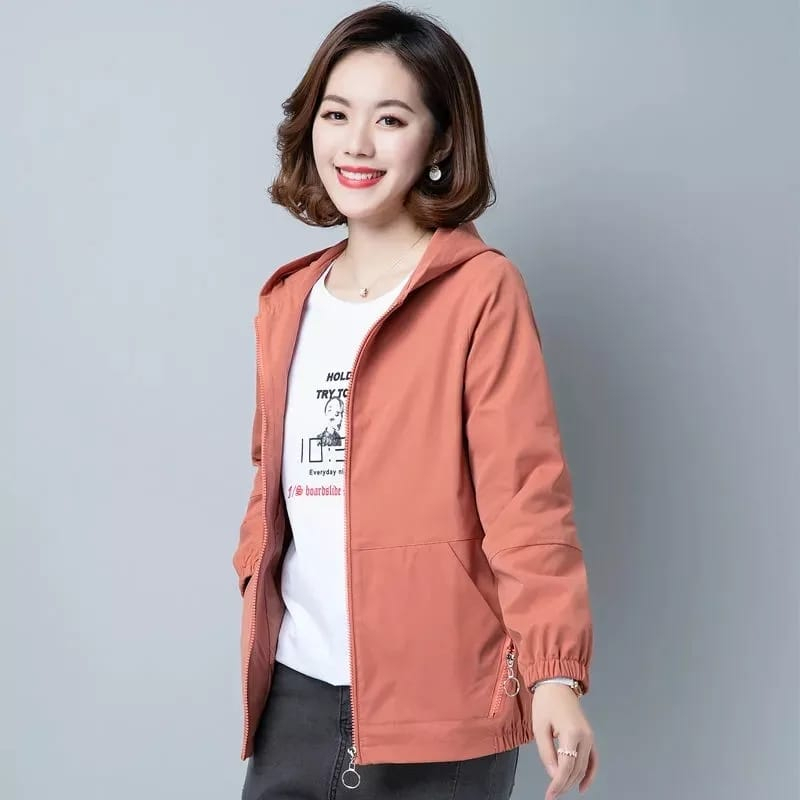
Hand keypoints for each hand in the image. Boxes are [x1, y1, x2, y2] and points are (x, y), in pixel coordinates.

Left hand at [531, 683, 597, 798]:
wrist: (557, 684)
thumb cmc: (545, 703)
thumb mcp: (539, 727)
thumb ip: (546, 753)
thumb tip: (553, 775)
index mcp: (572, 733)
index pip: (566, 767)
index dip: (558, 784)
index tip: (549, 795)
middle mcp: (585, 737)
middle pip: (576, 770)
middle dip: (564, 784)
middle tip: (552, 794)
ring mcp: (590, 737)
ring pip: (584, 767)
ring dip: (573, 781)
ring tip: (561, 790)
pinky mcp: (590, 736)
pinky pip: (593, 760)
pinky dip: (589, 774)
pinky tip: (582, 786)